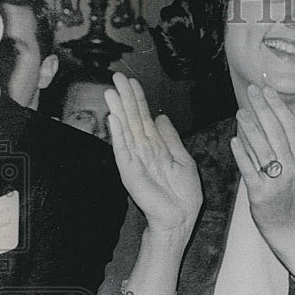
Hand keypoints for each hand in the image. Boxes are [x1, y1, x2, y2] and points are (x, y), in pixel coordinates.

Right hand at [106, 72, 201, 235]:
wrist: (181, 217)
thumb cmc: (183, 193)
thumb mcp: (182, 158)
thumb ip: (171, 138)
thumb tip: (160, 117)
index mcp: (155, 146)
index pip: (143, 117)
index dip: (138, 99)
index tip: (131, 81)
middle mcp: (142, 150)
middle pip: (131, 119)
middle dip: (125, 98)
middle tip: (116, 76)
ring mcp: (135, 160)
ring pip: (125, 130)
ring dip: (118, 111)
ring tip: (110, 92)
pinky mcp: (130, 173)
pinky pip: (123, 151)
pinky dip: (118, 135)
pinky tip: (113, 119)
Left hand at [231, 84, 294, 243]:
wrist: (291, 227)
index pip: (291, 127)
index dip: (279, 107)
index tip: (268, 91)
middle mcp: (292, 168)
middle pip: (276, 133)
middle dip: (263, 109)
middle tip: (252, 92)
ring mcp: (277, 181)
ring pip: (263, 149)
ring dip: (250, 128)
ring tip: (241, 112)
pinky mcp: (261, 194)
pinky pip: (250, 170)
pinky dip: (242, 154)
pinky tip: (234, 140)